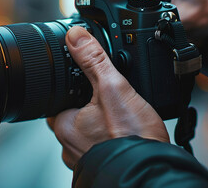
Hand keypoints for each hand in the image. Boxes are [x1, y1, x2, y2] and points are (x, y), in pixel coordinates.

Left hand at [47, 26, 168, 168]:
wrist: (152, 171)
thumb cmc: (132, 138)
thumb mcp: (113, 88)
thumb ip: (94, 60)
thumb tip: (75, 36)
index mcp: (65, 124)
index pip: (55, 101)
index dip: (68, 90)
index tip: (81, 85)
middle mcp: (69, 145)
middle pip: (71, 116)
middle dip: (85, 107)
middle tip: (106, 100)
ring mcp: (84, 159)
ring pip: (85, 133)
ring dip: (96, 125)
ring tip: (118, 116)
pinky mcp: (100, 166)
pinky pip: (98, 147)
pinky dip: (107, 139)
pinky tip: (123, 133)